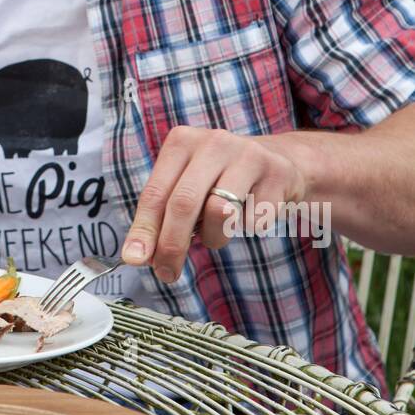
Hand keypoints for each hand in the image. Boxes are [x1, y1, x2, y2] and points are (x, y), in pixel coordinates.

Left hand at [119, 126, 307, 282]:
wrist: (280, 160)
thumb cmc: (221, 178)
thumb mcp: (188, 184)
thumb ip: (163, 215)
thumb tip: (140, 255)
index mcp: (182, 141)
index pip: (155, 192)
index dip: (144, 229)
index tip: (135, 259)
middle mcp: (213, 142)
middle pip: (184, 203)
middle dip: (172, 245)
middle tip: (166, 273)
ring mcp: (248, 155)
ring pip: (220, 213)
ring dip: (215, 237)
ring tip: (220, 228)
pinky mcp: (277, 174)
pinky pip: (254, 223)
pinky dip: (249, 228)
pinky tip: (254, 210)